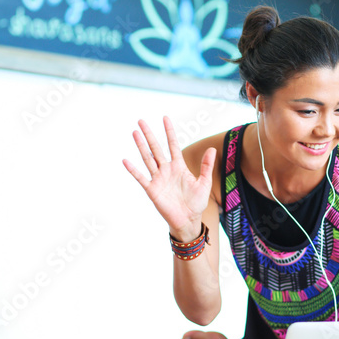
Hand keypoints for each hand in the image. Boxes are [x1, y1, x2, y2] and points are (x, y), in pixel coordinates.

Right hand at [122, 116, 216, 236]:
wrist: (188, 220)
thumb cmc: (196, 203)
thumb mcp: (204, 183)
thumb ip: (206, 166)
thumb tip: (212, 148)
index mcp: (179, 167)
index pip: (173, 145)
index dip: (169, 132)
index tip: (165, 118)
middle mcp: (166, 170)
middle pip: (156, 148)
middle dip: (149, 134)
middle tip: (141, 120)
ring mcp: (158, 179)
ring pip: (147, 159)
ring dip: (141, 146)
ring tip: (134, 133)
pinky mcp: (152, 190)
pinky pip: (141, 178)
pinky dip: (133, 170)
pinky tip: (126, 160)